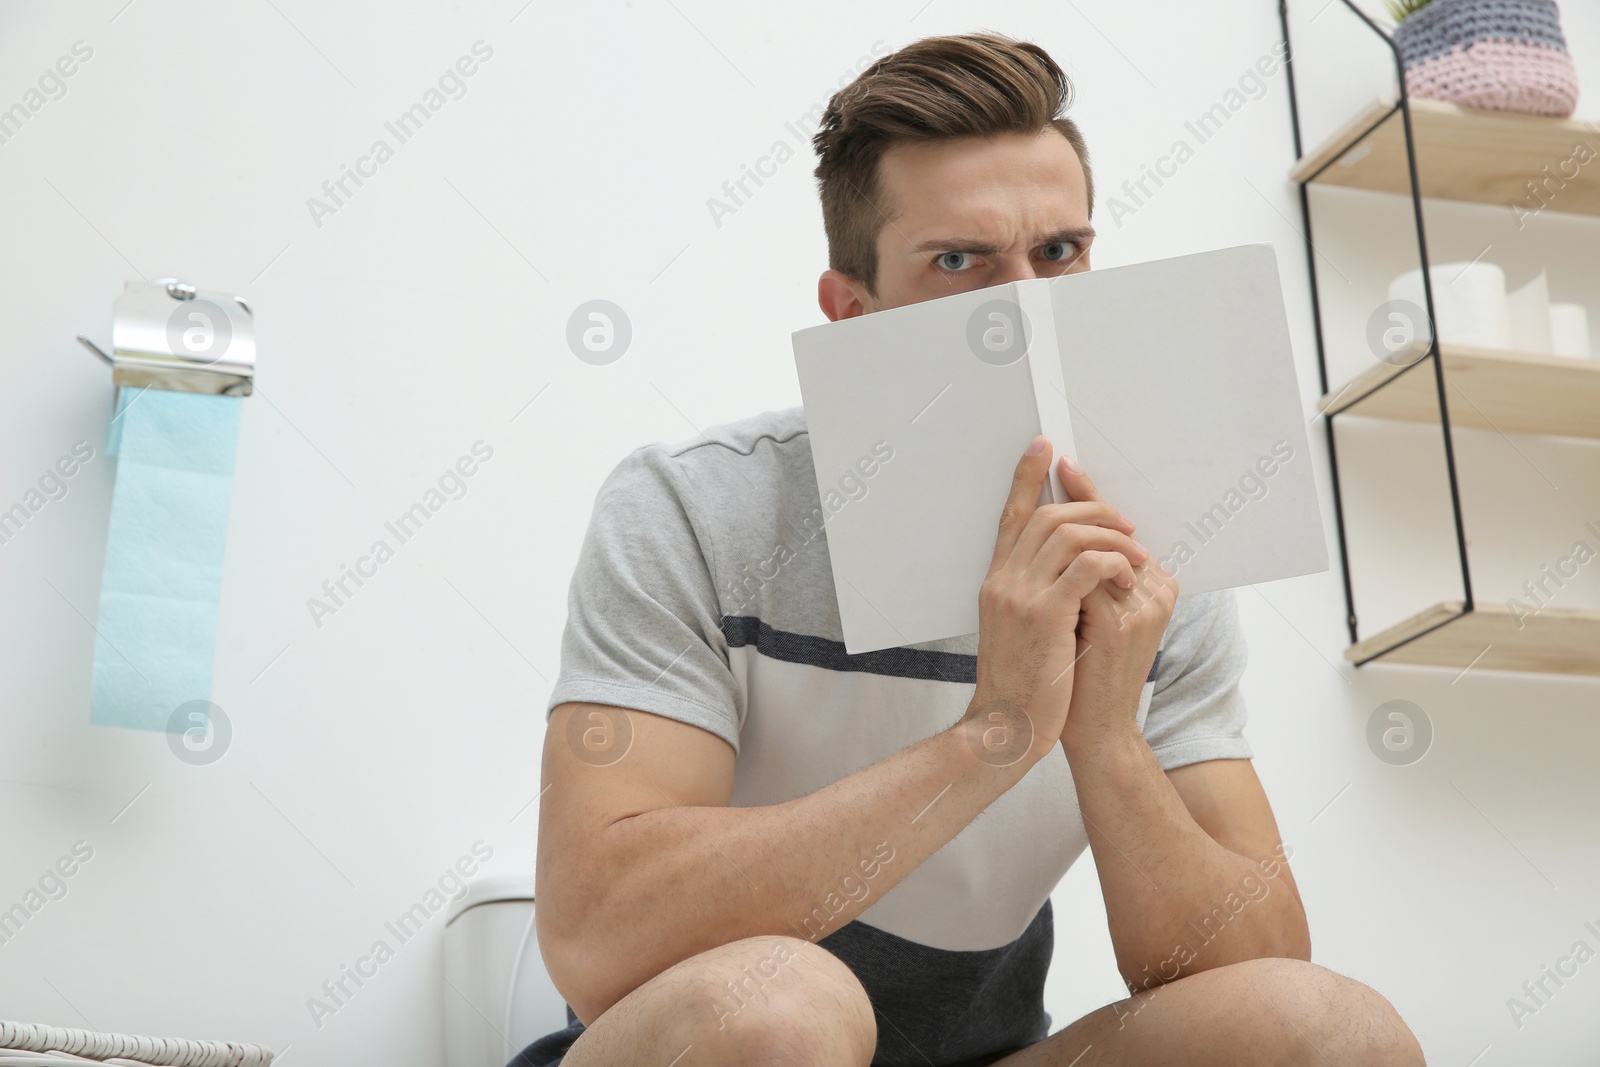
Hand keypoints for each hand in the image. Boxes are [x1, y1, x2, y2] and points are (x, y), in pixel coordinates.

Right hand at [961, 435, 1148, 768]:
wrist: (1008, 727)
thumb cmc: (1023, 684)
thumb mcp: (1019, 631)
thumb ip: (1036, 595)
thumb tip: (1071, 571)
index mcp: (996, 581)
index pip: (1012, 514)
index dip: (1027, 476)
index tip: (1045, 447)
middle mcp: (1003, 581)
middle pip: (1048, 516)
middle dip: (1093, 508)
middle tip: (1126, 523)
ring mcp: (1021, 597)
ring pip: (1070, 535)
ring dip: (1113, 537)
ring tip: (1136, 555)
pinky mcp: (1046, 616)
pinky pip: (1086, 567)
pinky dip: (1113, 562)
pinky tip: (1128, 575)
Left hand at [1055, 458, 1177, 752]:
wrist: (1091, 728)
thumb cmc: (1083, 672)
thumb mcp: (1088, 616)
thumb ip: (1086, 578)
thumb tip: (1057, 532)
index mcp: (1152, 586)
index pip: (1116, 530)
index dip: (1089, 494)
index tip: (1062, 461)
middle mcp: (1155, 590)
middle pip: (1111, 529)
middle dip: (1078, 495)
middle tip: (1053, 460)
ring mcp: (1141, 606)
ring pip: (1096, 547)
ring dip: (1064, 523)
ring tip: (1042, 489)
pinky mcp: (1120, 624)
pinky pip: (1085, 575)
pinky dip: (1061, 560)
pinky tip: (1038, 542)